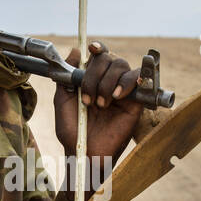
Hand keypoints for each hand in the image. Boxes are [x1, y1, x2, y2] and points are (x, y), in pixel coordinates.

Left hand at [53, 41, 142, 166]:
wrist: (85, 152)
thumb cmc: (73, 131)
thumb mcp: (63, 100)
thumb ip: (68, 75)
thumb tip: (76, 51)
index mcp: (92, 79)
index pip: (99, 56)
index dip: (97, 48)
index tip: (91, 49)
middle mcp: (108, 82)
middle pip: (109, 58)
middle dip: (95, 75)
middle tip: (88, 99)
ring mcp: (122, 90)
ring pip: (121, 66)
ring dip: (107, 82)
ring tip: (101, 104)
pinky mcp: (136, 100)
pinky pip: (138, 79)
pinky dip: (126, 83)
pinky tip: (116, 97)